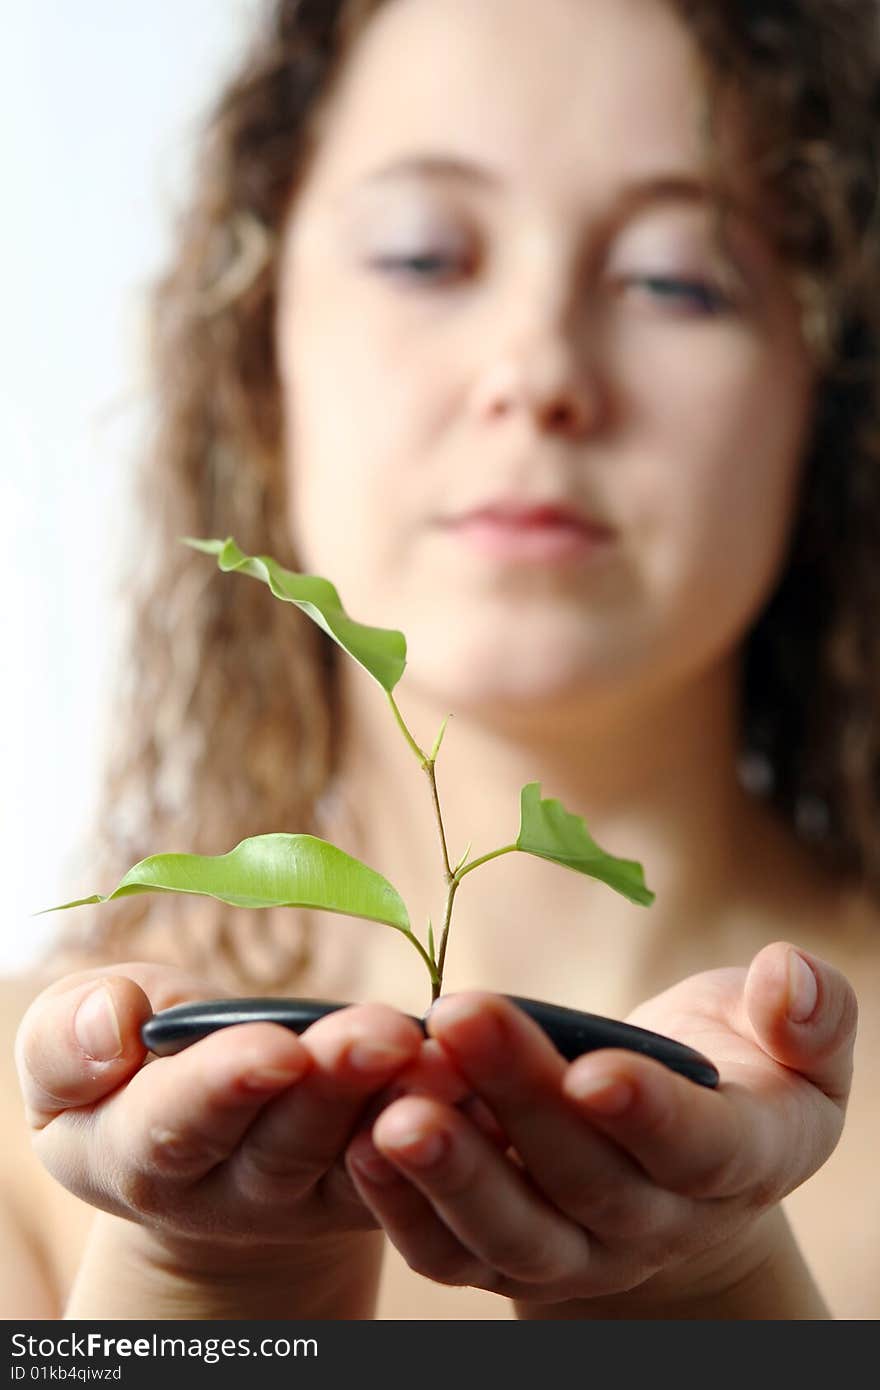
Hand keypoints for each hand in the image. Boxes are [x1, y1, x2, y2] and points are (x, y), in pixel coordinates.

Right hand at [15, 961, 436, 1262]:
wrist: (206, 1121)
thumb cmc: (133, 1065)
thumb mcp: (73, 1046)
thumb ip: (69, 1038)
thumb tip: (113, 1029)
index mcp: (138, 1151)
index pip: (179, 1125)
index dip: (227, 1086)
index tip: (276, 1047)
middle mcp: (228, 1189)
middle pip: (286, 1142)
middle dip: (336, 1083)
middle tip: (384, 1031)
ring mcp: (309, 1195)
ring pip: (359, 1155)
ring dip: (404, 1101)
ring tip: (443, 1050)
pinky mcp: (374, 1188)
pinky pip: (416, 1163)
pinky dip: (456, 1124)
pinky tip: (487, 1080)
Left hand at [343, 941, 856, 1305]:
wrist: (676, 1161)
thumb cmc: (736, 1075)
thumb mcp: (796, 1044)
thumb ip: (809, 1016)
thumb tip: (790, 982)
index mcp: (741, 1160)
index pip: (698, 1151)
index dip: (649, 1114)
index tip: (594, 1068)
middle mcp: (656, 1223)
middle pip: (584, 1177)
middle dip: (519, 1096)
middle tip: (460, 1016)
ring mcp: (576, 1250)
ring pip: (511, 1230)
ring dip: (450, 1170)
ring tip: (396, 1105)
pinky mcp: (504, 1256)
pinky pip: (451, 1252)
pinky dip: (403, 1207)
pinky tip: (362, 1138)